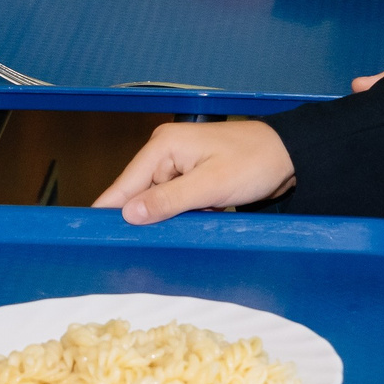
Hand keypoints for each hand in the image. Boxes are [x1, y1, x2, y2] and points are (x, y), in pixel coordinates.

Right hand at [95, 120, 295, 223]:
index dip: (109, 212)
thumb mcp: (211, 186)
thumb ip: (168, 201)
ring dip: (175, 217)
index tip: (92, 237)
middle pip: (140, 196)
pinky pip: (177, 201)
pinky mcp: (192, 176)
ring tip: (203, 215)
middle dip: (152, 217)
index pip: (124, 185)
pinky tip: (209, 213)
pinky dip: (189, 213)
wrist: (290, 155)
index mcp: (163, 146)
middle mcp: (165, 152)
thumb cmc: (255, 162)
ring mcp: (179, 164)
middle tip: (166, 235)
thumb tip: (128, 215)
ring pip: (160, 202)